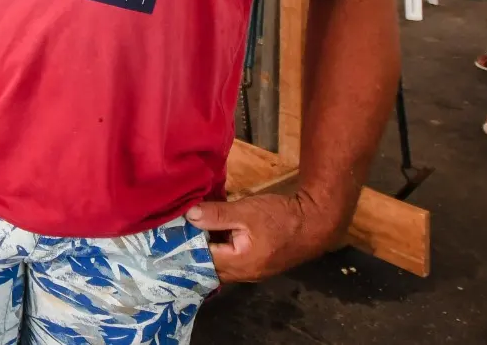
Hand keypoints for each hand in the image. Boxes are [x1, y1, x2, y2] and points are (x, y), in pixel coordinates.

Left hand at [186, 192, 342, 282]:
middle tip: (176, 230)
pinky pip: (231, 259)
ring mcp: (251, 270)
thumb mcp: (246, 211)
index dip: (185, 245)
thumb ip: (217, 215)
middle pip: (209, 266)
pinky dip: (220, 247)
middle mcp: (243, 274)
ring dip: (207, 248)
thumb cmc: (281, 217)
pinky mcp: (257, 262)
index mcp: (239, 264)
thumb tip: (189, 216)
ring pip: (220, 263)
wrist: (315, 222)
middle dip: (193, 249)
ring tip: (189, 229)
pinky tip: (212, 231)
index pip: (201, 261)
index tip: (171, 230)